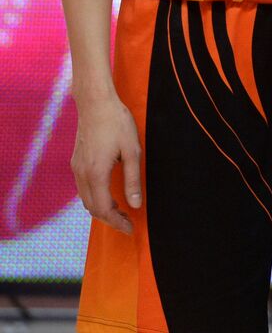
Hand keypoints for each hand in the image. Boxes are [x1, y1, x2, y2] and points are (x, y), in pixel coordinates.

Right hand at [71, 93, 141, 234]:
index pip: (104, 209)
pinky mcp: (76, 162)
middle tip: (128, 223)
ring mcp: (76, 168)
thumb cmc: (117, 123)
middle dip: (110, 219)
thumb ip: (132, 180)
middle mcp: (82, 174)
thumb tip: (135, 204)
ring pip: (86, 200)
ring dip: (102, 209)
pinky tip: (109, 195)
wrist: (96, 104)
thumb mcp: (132, 151)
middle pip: (92, 208)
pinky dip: (95, 198)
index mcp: (96, 174)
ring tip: (121, 211)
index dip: (117, 222)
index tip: (130, 229)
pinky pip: (83, 189)